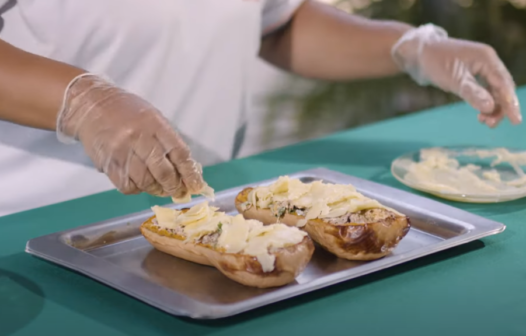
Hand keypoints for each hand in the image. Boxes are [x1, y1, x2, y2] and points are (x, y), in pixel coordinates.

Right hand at [56, 74, 203, 197]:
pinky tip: (139, 182)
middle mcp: (138, 138)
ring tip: (160, 187)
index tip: (196, 185)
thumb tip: (186, 170)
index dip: (190, 173)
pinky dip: (137, 189)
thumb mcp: (153, 118)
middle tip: (178, 191)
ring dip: (156, 189)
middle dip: (174, 186)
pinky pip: (127, 186)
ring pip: (146, 183)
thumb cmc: (126, 111)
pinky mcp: (108, 164)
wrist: (90, 105)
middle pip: (164, 173)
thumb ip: (168, 142)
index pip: (179, 154)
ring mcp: (122, 152)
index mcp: (155, 124)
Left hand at [391, 24, 521, 127]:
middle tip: (490, 125)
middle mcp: (487, 62)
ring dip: (492, 107)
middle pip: (502, 88)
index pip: (504, 84)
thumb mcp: (453, 79)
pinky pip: (484, 90)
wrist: (416, 53)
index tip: (516, 121)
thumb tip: (490, 108)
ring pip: (494, 90)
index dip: (510, 103)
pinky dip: (483, 102)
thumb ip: (472, 93)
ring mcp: (479, 67)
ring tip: (483, 122)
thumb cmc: (434, 62)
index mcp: (487, 58)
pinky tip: (481, 114)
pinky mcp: (470, 74)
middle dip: (500, 107)